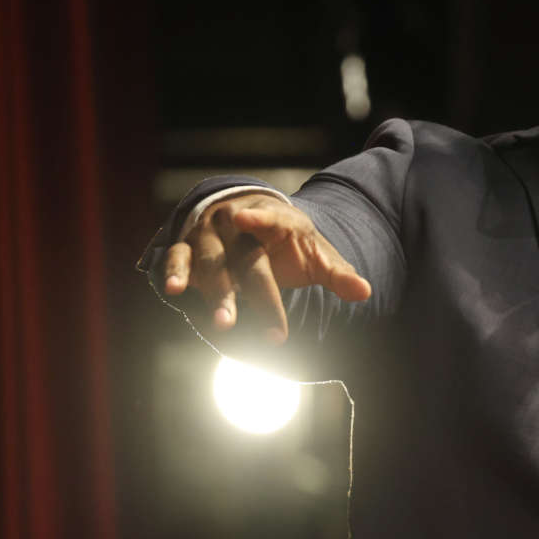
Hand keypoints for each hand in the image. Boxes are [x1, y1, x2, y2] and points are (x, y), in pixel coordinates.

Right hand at [162, 193, 371, 342]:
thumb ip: (338, 273)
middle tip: (246, 322)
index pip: (267, 217)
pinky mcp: (187, 246)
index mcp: (273, 219)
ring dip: (214, 293)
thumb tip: (366, 293)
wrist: (247, 214)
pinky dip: (174, 272)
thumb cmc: (287, 241)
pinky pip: (178, 258)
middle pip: (243, 259)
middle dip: (249, 292)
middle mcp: (236, 223)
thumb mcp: (315, 252)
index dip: (258, 216)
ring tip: (222, 324)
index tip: (247, 218)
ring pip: (210, 263)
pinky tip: (173, 290)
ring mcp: (209, 234)